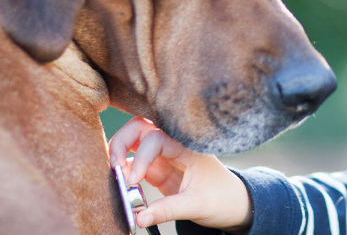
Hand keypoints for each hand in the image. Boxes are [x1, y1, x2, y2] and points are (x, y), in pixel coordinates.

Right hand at [108, 117, 251, 230]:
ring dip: (119, 153)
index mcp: (187, 146)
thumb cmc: (222, 199)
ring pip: (133, 143)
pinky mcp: (157, 170)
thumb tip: (139, 217)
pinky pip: (133, 164)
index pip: (155, 138)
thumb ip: (167, 210)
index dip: (140, 157)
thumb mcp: (197, 205)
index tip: (132, 180)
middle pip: (140, 128)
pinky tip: (120, 185)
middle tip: (112, 165)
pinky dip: (123, 171)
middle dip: (122, 141)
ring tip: (113, 175)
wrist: (234, 205)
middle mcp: (173, 145)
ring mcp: (163, 157)